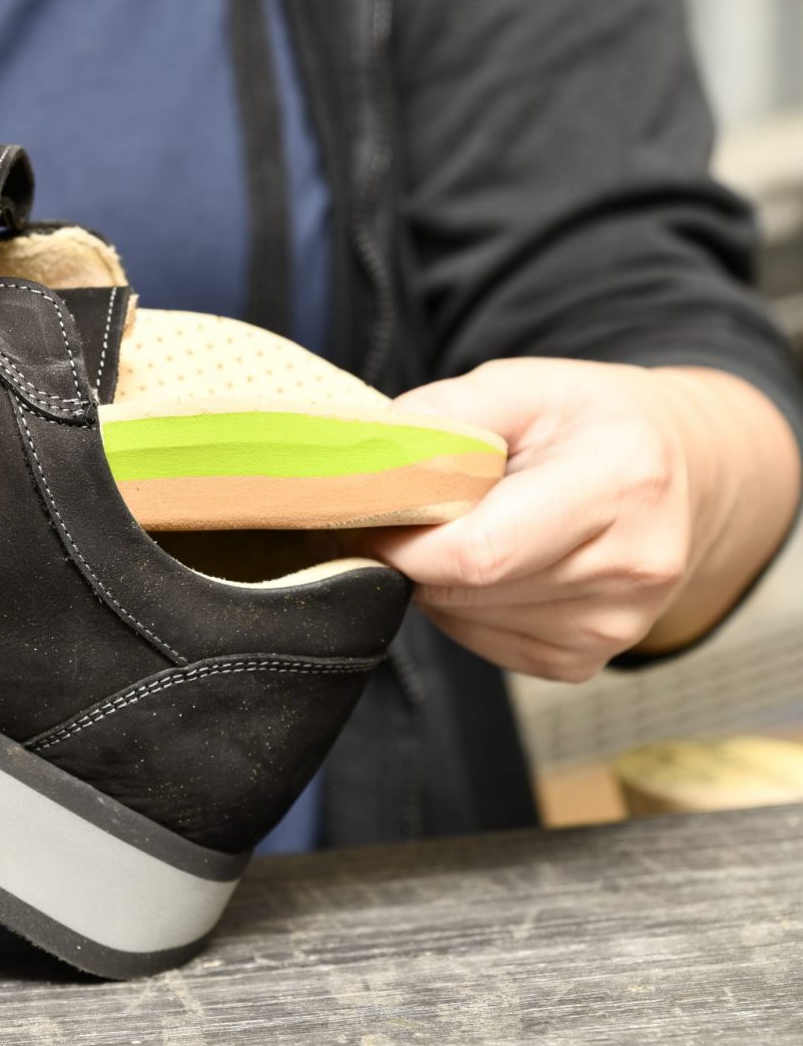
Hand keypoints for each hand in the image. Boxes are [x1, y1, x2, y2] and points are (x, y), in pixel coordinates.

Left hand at [353, 358, 799, 680]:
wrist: (677, 471)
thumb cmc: (589, 423)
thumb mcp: (524, 386)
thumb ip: (444, 414)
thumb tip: (369, 457)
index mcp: (621, 483)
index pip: (482, 550)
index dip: (406, 540)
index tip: (370, 511)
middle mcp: (632, 564)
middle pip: (467, 590)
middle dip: (413, 554)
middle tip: (407, 512)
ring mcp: (615, 624)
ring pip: (466, 619)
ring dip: (437, 580)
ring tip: (465, 528)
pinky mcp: (586, 658)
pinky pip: (484, 643)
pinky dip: (463, 606)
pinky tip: (494, 563)